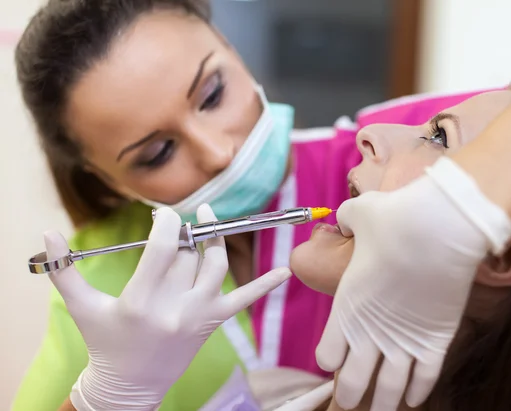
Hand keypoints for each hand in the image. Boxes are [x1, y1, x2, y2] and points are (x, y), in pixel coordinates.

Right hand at [44, 205, 290, 410]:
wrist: (130, 385)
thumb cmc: (104, 342)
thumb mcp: (81, 307)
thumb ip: (63, 270)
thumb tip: (47, 233)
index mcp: (141, 301)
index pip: (163, 248)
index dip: (167, 222)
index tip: (163, 213)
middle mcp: (174, 308)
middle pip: (188, 255)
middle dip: (182, 233)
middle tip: (175, 226)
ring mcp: (198, 316)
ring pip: (215, 266)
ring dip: (212, 242)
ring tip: (204, 225)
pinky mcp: (212, 323)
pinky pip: (243, 300)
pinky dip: (264, 285)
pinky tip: (286, 271)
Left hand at [316, 157, 510, 409]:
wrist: (440, 226)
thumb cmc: (394, 219)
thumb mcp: (359, 213)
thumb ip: (346, 220)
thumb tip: (344, 219)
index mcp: (347, 308)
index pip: (328, 353)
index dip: (329, 358)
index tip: (332, 358)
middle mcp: (373, 333)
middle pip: (354, 383)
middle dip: (349, 397)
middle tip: (347, 405)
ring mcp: (406, 341)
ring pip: (390, 389)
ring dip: (383, 406)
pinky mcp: (437, 341)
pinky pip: (426, 378)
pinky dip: (419, 393)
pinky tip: (413, 402)